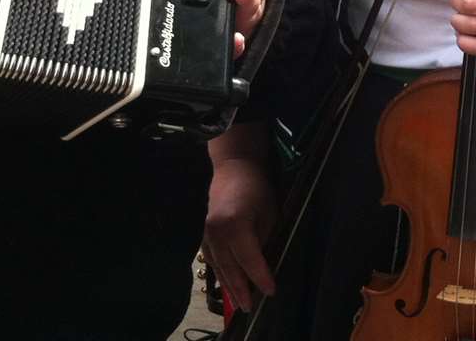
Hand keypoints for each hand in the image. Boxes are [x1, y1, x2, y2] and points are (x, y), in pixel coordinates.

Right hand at [203, 151, 278, 310]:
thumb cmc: (257, 188)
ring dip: (228, 285)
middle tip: (249, 308)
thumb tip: (264, 263)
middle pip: (230, 268)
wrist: (233, 167)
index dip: (260, 278)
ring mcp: (207, 233)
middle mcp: (217, 232)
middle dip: (241, 289)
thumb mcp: (269, 213)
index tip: (270, 292)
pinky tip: (225, 282)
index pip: (250, 260)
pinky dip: (219, 272)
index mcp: (235, 225)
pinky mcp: (205, 233)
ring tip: (238, 302)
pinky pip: (211, 258)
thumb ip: (264, 240)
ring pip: (218, 266)